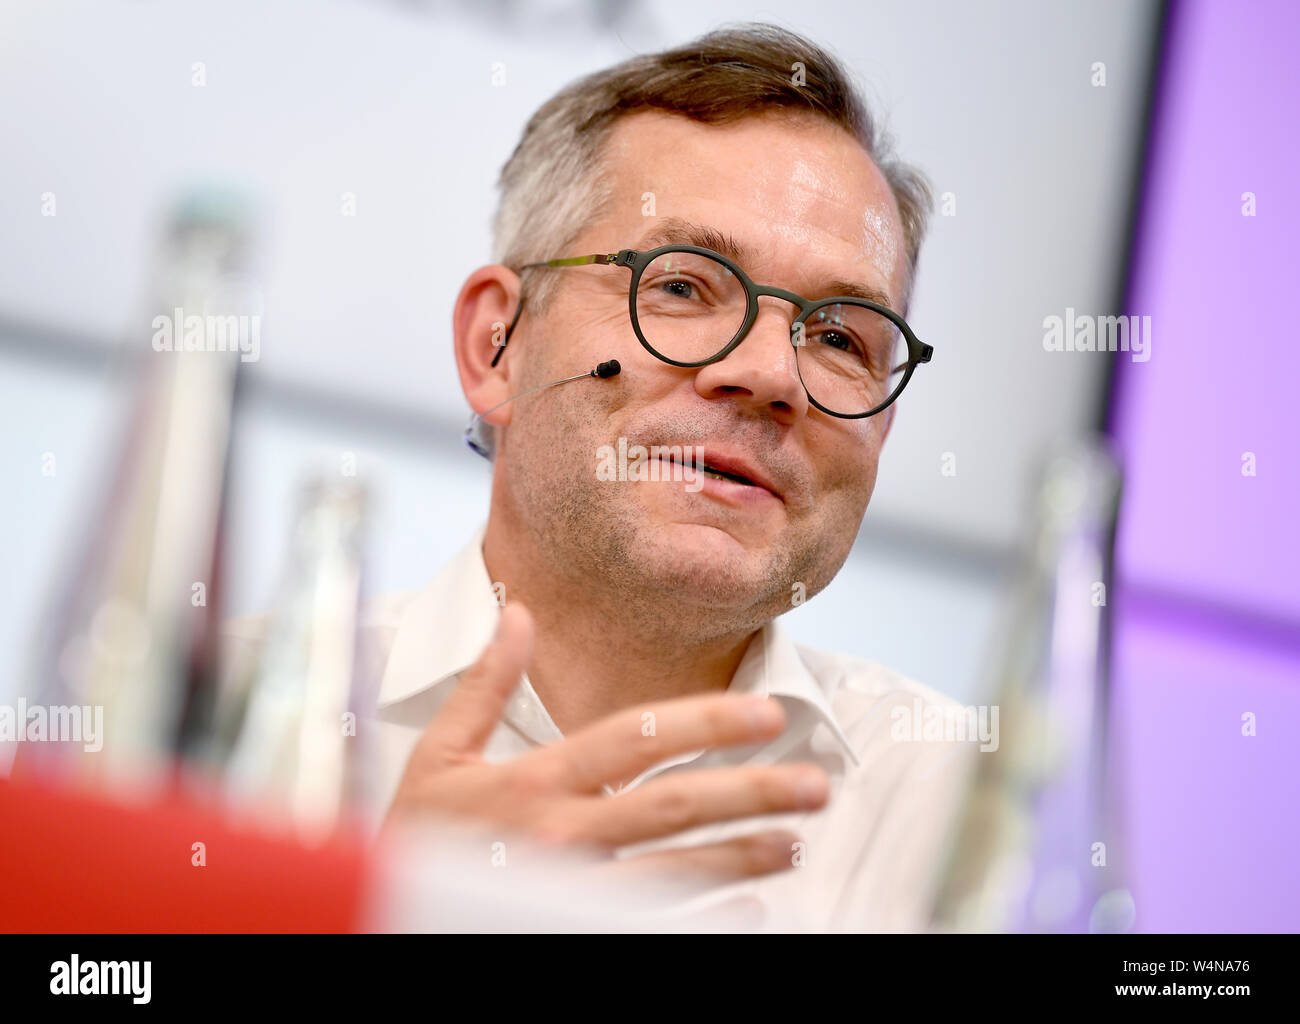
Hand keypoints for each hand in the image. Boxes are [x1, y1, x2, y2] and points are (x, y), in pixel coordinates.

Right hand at [383, 602, 828, 884]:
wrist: (380, 917)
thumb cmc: (413, 837)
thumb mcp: (437, 753)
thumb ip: (483, 685)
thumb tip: (519, 611)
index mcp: (530, 782)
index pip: (634, 738)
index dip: (705, 720)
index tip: (764, 711)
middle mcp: (558, 834)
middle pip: (672, 805)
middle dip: (749, 790)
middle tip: (813, 785)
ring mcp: (567, 888)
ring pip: (673, 871)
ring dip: (740, 855)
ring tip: (794, 842)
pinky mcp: (568, 928)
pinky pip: (650, 922)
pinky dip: (704, 916)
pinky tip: (751, 906)